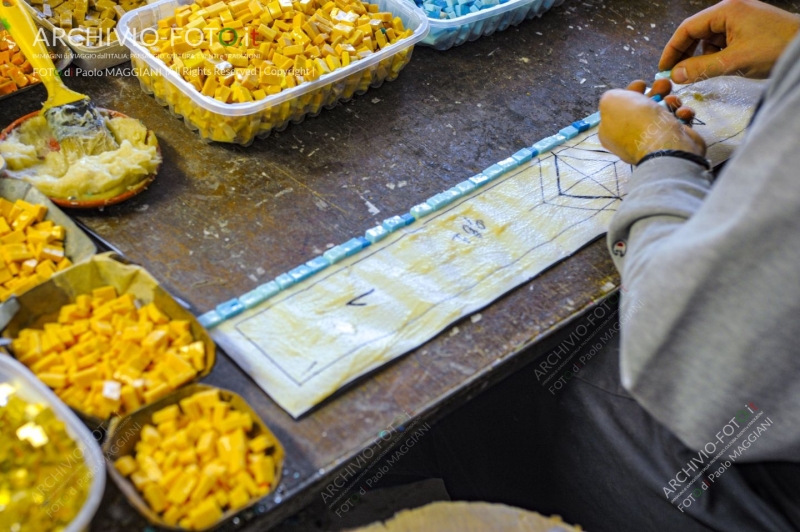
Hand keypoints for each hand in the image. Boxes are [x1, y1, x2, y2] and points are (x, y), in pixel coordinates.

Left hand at [598, 80, 705, 164]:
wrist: (665, 146)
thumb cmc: (636, 122)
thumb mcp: (611, 101)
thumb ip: (611, 96)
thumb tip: (620, 98)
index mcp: (610, 131)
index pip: (619, 108)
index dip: (630, 92)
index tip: (642, 84)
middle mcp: (629, 137)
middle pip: (642, 108)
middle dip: (654, 93)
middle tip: (663, 85)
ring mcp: (652, 141)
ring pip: (662, 113)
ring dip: (670, 102)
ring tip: (672, 100)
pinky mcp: (673, 142)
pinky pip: (677, 123)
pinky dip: (681, 114)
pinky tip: (681, 113)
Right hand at [660, 0, 799, 83]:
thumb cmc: (774, 49)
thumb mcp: (733, 62)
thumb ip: (701, 68)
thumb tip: (675, 75)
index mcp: (725, 11)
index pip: (687, 28)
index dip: (672, 50)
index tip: (663, 70)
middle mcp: (730, 9)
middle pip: (696, 31)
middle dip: (685, 54)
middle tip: (677, 74)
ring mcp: (740, 17)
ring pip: (708, 38)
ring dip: (701, 56)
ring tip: (701, 72)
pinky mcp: (747, 27)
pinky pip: (722, 40)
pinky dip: (715, 54)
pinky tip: (719, 66)